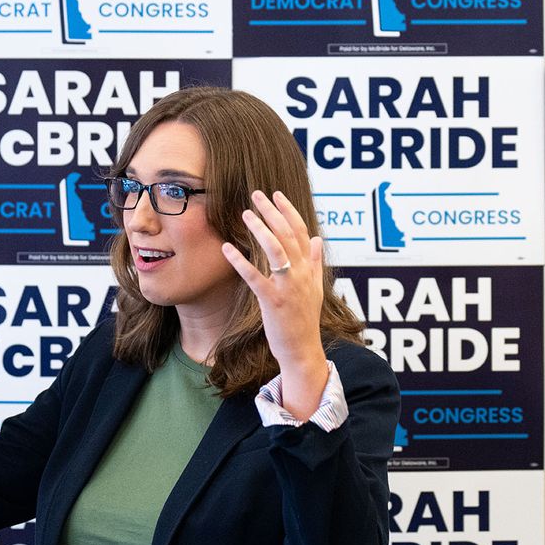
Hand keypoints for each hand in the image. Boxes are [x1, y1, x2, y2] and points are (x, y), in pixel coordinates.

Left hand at [222, 190, 328, 418]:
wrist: (302, 350)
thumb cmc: (304, 320)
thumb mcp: (315, 288)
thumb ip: (315, 262)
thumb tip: (316, 239)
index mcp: (308, 269)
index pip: (301, 232)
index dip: (288, 211)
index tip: (276, 194)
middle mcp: (300, 274)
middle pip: (287, 235)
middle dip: (272, 212)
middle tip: (256, 194)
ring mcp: (288, 288)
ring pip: (276, 250)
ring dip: (260, 229)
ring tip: (244, 213)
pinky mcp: (274, 302)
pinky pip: (256, 277)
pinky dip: (241, 262)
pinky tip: (228, 248)